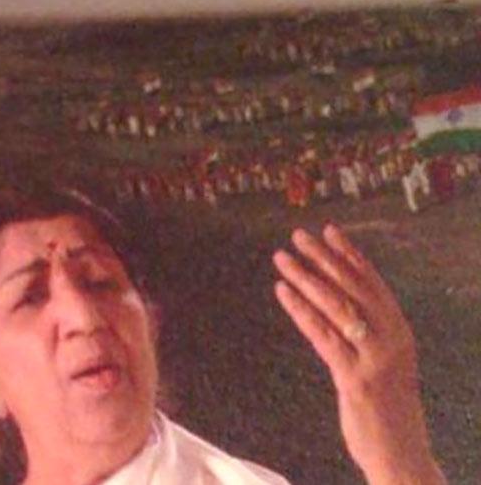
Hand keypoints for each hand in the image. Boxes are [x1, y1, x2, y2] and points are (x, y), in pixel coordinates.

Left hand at [272, 224, 444, 484]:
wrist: (399, 450)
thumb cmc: (386, 406)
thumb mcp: (383, 363)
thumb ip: (367, 335)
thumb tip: (339, 305)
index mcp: (399, 331)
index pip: (372, 284)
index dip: (350, 255)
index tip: (329, 230)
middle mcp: (391, 339)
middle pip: (353, 288)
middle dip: (324, 259)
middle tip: (297, 235)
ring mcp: (374, 358)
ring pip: (335, 307)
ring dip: (305, 278)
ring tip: (281, 258)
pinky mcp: (354, 379)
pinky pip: (323, 336)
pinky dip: (301, 310)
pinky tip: (282, 292)